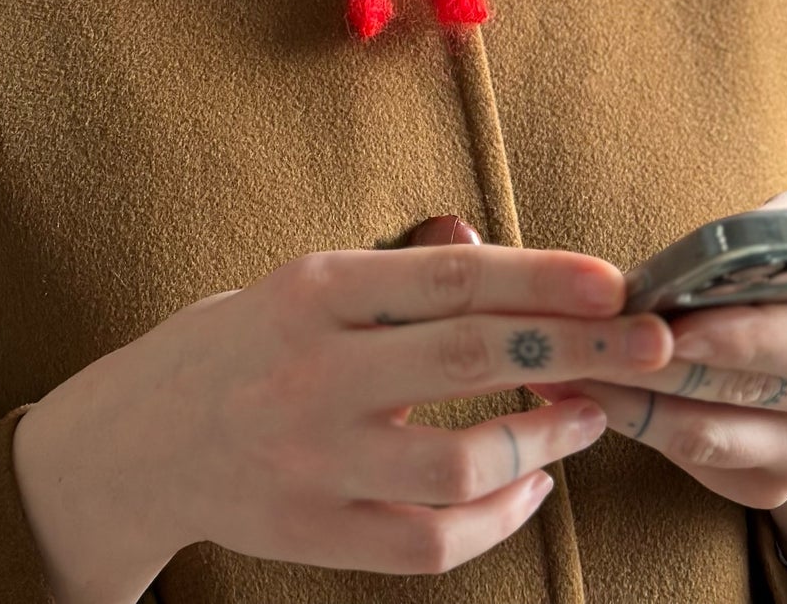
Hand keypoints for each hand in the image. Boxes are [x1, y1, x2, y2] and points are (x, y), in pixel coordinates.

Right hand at [17, 224, 681, 586]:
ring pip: (463, 461)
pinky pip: (432, 539)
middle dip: (577, 352)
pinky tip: (531, 487)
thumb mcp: (302, 281)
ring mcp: (314, 460)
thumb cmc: (238, 343)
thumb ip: (396, 269)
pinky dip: (498, 518)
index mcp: (314, 289)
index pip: (450, 278)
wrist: (136, 441)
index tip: (615, 282)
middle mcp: (315, 370)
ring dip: (546, 441)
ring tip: (589, 416)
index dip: (541, 279)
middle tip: (650, 346)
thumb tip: (487, 247)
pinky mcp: (316, 533)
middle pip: (473, 359)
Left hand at [524, 190, 786, 559]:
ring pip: (714, 435)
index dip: (738, 335)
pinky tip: (584, 391)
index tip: (671, 325)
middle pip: (755, 390)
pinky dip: (635, 425)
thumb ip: (753, 234)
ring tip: (566, 364)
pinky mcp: (776, 485)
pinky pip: (697, 463)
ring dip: (633, 398)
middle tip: (595, 343)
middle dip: (667, 367)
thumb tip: (685, 260)